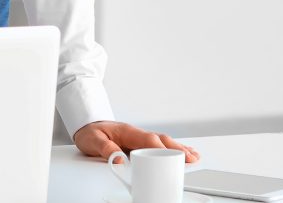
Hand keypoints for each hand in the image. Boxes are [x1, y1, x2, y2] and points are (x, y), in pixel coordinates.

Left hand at [73, 121, 199, 164]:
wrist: (88, 124)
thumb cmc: (91, 132)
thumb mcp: (92, 140)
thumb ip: (104, 148)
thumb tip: (118, 158)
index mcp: (127, 131)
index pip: (147, 140)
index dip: (160, 149)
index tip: (170, 157)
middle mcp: (137, 133)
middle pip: (161, 140)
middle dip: (176, 149)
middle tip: (190, 158)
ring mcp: (140, 137)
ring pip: (163, 142)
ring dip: (179, 148)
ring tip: (194, 156)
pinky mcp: (141, 142)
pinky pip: (160, 144)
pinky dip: (174, 148)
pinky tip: (184, 152)